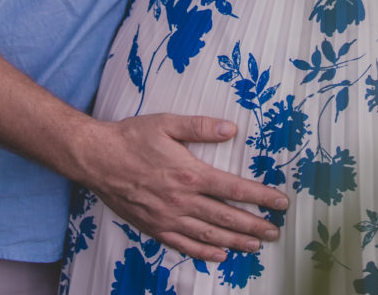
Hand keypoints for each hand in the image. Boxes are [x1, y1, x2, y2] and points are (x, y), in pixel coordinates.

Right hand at [81, 114, 288, 261]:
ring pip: (209, 236)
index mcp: (189, 174)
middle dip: (255, 225)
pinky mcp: (154, 228)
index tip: (280, 203)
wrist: (97, 159)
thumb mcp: (166, 123)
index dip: (260, 197)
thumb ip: (200, 127)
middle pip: (226, 218)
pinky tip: (220, 255)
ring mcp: (168, 218)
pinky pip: (184, 245)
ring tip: (256, 246)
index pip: (234, 188)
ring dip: (236, 242)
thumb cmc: (131, 137)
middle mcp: (182, 200)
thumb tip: (231, 129)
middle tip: (275, 231)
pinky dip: (205, 253)